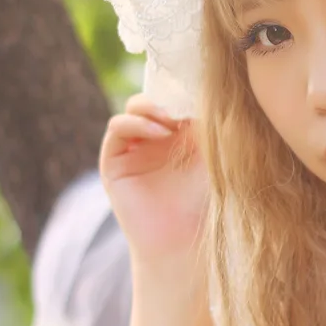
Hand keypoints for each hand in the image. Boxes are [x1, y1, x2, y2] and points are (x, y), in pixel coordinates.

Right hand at [100, 94, 208, 267]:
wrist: (181, 237)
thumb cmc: (203, 199)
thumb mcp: (212, 154)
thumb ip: (207, 122)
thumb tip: (206, 88)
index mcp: (179, 133)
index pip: (175, 97)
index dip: (185, 90)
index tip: (202, 91)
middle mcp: (154, 137)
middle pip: (153, 97)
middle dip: (168, 96)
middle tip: (186, 106)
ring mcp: (132, 147)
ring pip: (133, 108)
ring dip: (152, 107)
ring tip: (173, 121)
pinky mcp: (113, 161)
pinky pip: (117, 128)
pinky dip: (136, 123)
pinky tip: (160, 133)